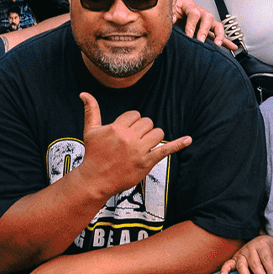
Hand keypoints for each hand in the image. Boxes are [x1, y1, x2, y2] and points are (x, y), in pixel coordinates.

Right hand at [74, 94, 191, 200]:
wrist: (96, 180)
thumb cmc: (93, 154)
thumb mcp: (91, 131)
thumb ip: (91, 110)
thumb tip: (84, 93)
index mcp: (117, 128)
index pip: (135, 115)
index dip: (131, 122)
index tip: (125, 132)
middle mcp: (129, 139)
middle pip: (148, 123)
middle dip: (142, 129)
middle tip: (133, 141)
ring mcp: (139, 151)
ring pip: (157, 133)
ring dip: (153, 137)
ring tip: (143, 145)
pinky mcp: (147, 163)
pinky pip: (166, 150)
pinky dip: (178, 144)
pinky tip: (189, 139)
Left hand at [173, 0, 233, 48]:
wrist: (167, 18)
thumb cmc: (167, 12)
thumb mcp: (166, 10)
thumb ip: (168, 12)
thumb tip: (170, 18)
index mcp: (188, 5)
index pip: (194, 13)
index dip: (192, 24)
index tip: (189, 35)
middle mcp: (199, 12)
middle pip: (208, 17)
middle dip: (204, 30)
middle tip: (200, 40)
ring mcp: (204, 21)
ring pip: (216, 26)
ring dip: (218, 35)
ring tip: (216, 44)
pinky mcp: (207, 30)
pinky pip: (218, 35)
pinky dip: (225, 41)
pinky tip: (231, 46)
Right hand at [222, 234, 272, 273]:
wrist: (261, 239)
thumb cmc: (271, 248)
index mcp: (263, 245)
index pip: (267, 260)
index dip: (271, 271)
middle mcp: (251, 248)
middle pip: (255, 264)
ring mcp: (241, 253)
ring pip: (242, 265)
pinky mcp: (235, 258)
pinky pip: (228, 263)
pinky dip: (225, 270)